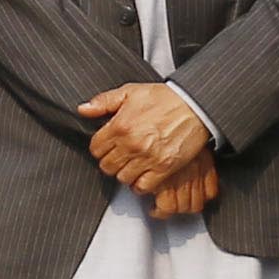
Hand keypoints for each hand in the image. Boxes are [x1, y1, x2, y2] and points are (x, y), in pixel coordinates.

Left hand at [81, 79, 214, 192]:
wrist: (194, 105)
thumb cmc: (164, 98)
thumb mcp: (130, 92)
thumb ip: (104, 101)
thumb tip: (83, 109)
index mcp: (120, 126)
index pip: (95, 149)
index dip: (100, 148)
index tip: (108, 146)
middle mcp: (131, 144)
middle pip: (107, 166)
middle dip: (111, 162)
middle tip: (120, 157)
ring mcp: (147, 157)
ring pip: (123, 178)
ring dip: (125, 173)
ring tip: (132, 165)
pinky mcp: (164, 168)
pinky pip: (143, 186)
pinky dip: (140, 185)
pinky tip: (143, 176)